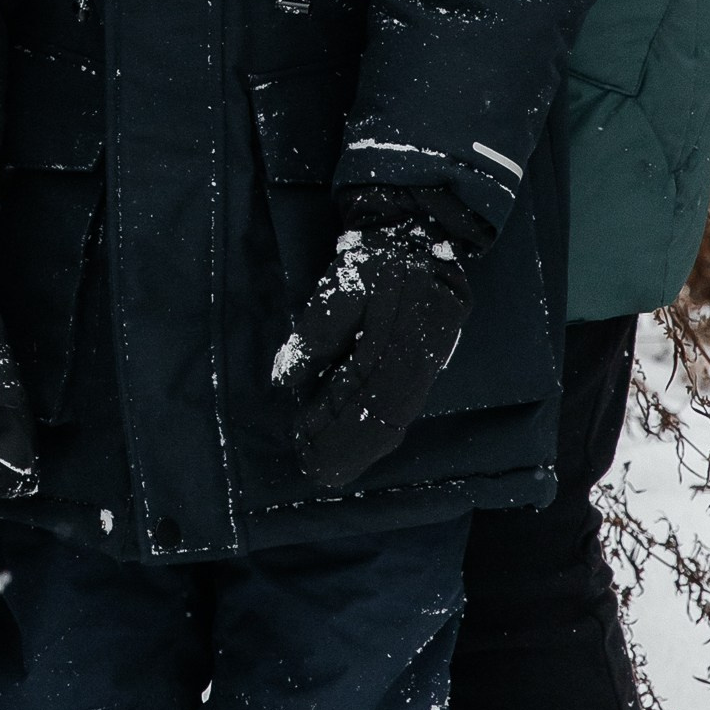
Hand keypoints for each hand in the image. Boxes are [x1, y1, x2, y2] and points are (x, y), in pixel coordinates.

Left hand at [271, 214, 470, 493]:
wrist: (419, 237)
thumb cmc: (374, 263)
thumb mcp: (341, 285)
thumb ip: (316, 334)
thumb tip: (284, 381)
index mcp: (399, 346)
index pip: (365, 405)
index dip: (335, 432)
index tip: (304, 447)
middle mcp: (417, 367)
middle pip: (382, 423)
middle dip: (346, 451)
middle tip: (314, 472)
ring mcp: (425, 369)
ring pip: (394, 423)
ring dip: (360, 448)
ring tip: (326, 466)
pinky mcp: (424, 367)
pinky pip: (401, 411)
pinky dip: (375, 433)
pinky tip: (354, 447)